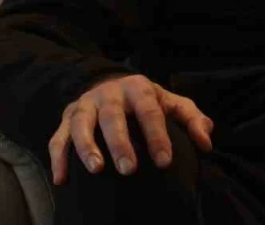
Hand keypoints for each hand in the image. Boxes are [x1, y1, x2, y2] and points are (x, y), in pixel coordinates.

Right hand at [48, 73, 214, 184]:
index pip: (150, 111)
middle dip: (120, 143)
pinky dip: (58, 157)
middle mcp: (109, 93)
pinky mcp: (66, 117)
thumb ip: (191, 119)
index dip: (157, 136)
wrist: (110, 84)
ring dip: (87, 146)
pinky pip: (58, 137)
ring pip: (82, 123)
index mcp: (138, 88)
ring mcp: (86, 105)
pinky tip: (61, 180)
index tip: (164, 162)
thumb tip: (206, 142)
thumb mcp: (171, 103)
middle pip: (113, 116)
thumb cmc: (146, 101)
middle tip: (129, 170)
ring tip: (96, 170)